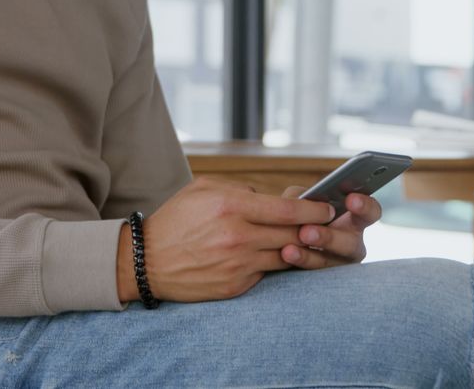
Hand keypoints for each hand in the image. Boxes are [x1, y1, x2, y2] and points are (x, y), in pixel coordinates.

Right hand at [116, 176, 335, 303]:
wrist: (146, 261)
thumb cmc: (176, 219)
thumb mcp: (203, 189)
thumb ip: (241, 189)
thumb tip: (275, 198)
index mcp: (230, 207)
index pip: (287, 209)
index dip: (314, 209)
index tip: (328, 208)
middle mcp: (237, 236)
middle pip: (293, 233)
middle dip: (314, 228)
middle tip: (325, 224)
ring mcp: (238, 264)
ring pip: (286, 255)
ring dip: (298, 248)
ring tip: (304, 240)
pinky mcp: (236, 285)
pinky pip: (267, 273)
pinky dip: (273, 264)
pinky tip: (275, 256)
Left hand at [277, 187, 381, 269]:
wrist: (278, 242)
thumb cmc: (294, 215)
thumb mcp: (297, 201)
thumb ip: (300, 198)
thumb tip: (299, 201)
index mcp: (354, 219)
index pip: (370, 212)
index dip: (365, 206)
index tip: (351, 199)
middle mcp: (352, 242)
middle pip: (351, 243)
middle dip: (329, 238)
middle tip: (306, 232)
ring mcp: (339, 263)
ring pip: (330, 263)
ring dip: (309, 255)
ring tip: (289, 249)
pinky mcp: (323, 279)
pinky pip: (313, 274)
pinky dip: (299, 263)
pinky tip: (285, 254)